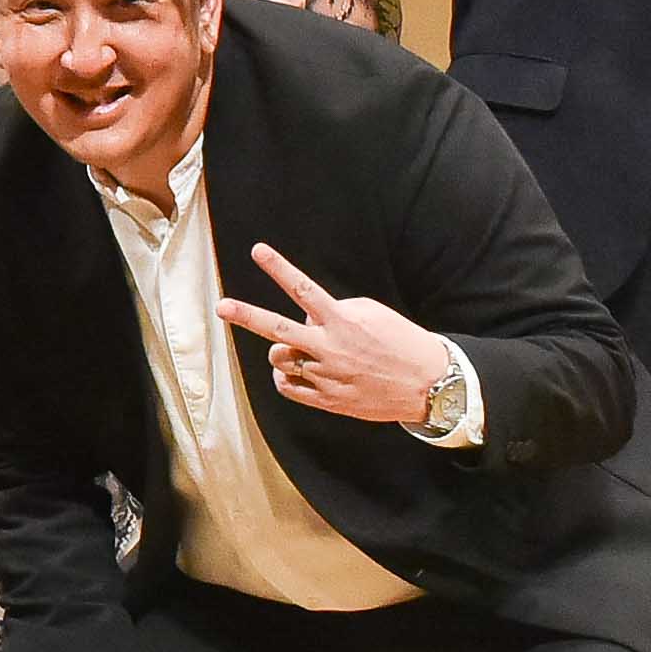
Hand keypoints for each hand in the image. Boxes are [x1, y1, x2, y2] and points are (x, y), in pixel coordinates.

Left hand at [214, 246, 460, 428]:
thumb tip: (304, 318)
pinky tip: (297, 371)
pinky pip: (287, 387)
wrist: (428, 385)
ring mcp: (326, 376)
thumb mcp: (371, 313)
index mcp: (343, 321)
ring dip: (284, 351)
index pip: (303, 289)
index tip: (258, 250)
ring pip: (281, 359)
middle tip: (221, 306)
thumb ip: (332, 310)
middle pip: (278, 330)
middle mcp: (330, 348)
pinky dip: (285, 377)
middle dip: (247, 316)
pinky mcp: (327, 401)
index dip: (279, 268)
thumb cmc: (399, 342)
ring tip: (303, 350)